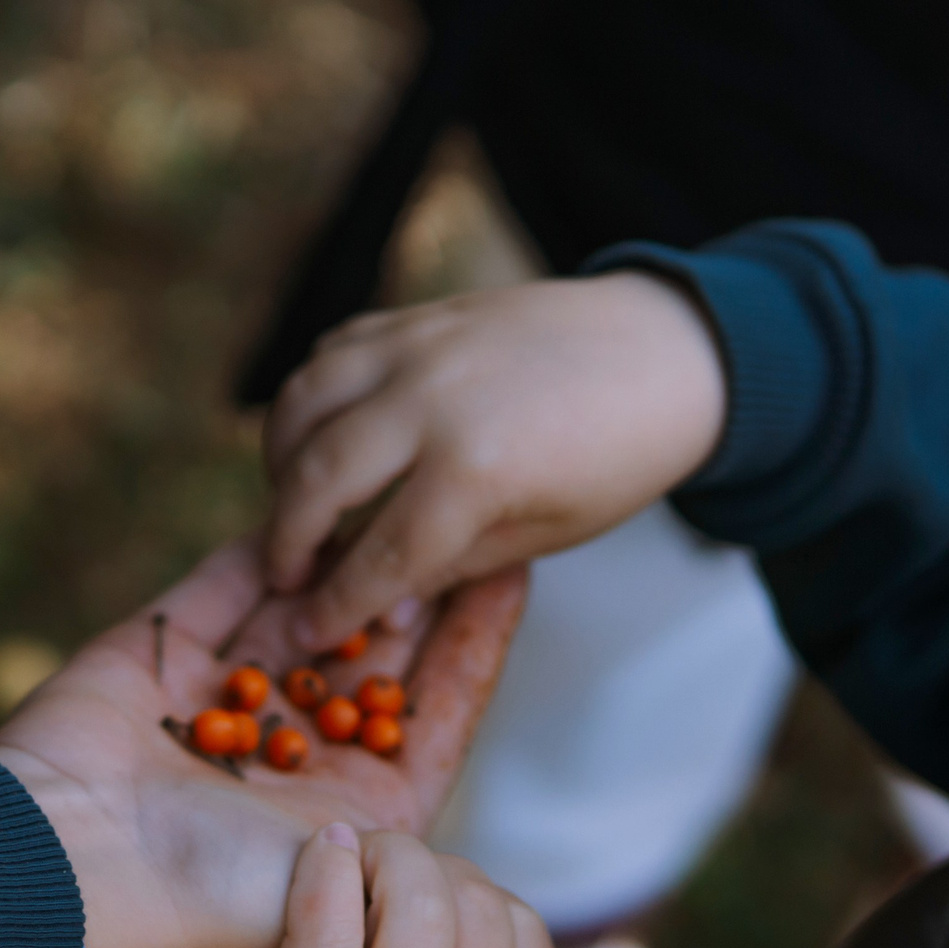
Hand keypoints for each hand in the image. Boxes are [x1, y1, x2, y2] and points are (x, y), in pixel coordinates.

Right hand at [0, 539, 594, 947]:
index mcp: (359, 814)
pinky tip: (319, 488)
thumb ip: (476, 923)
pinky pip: (227, 582)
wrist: (72, 865)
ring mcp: (226, 697)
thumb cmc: (218, 895)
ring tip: (401, 490)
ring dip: (353, 555)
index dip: (479, 638)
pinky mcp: (163, 650)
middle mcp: (297, 752)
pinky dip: (271, 541)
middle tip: (467, 503)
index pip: (440, 708)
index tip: (521, 564)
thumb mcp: (373, 907)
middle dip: (424, 580)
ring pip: (310, 608)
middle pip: (379, 649)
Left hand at [177, 826, 564, 947]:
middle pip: (481, 910)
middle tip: (391, 866)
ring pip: (419, 904)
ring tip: (357, 856)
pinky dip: (329, 869)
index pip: (531, 941)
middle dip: (438, 866)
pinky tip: (326, 852)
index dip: (489, 897)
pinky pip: (329, 922)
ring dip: (390, 856)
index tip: (439, 899)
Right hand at [261, 271, 726, 652]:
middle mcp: (434, 398)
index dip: (337, 602)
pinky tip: (322, 439)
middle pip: (319, 476)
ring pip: (305, 400)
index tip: (307, 631)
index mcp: (477, 468)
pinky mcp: (417, 316)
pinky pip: (332, 354)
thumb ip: (455, 566)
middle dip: (288, 537)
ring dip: (282, 460)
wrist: (667, 351)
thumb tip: (384, 603)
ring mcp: (419, 346)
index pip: (381, 553)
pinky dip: (312, 400)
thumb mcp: (547, 534)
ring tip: (293, 505)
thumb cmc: (618, 457)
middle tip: (285, 575)